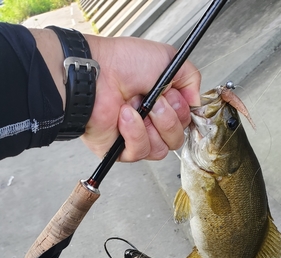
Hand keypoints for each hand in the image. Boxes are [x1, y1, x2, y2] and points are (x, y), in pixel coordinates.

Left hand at [82, 35, 200, 161]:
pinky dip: (135, 133)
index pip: (185, 123)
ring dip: (153, 126)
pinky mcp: (120, 150)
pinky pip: (140, 152)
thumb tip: (196, 103)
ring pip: (161, 150)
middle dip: (170, 119)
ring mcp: (135, 137)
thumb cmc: (124, 63)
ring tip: (138, 106)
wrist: (96, 73)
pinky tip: (124, 116)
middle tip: (156, 101)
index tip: (176, 98)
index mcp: (161, 103)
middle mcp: (150, 122)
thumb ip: (190, 78)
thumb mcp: (168, 59)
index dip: (184, 113)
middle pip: (177, 139)